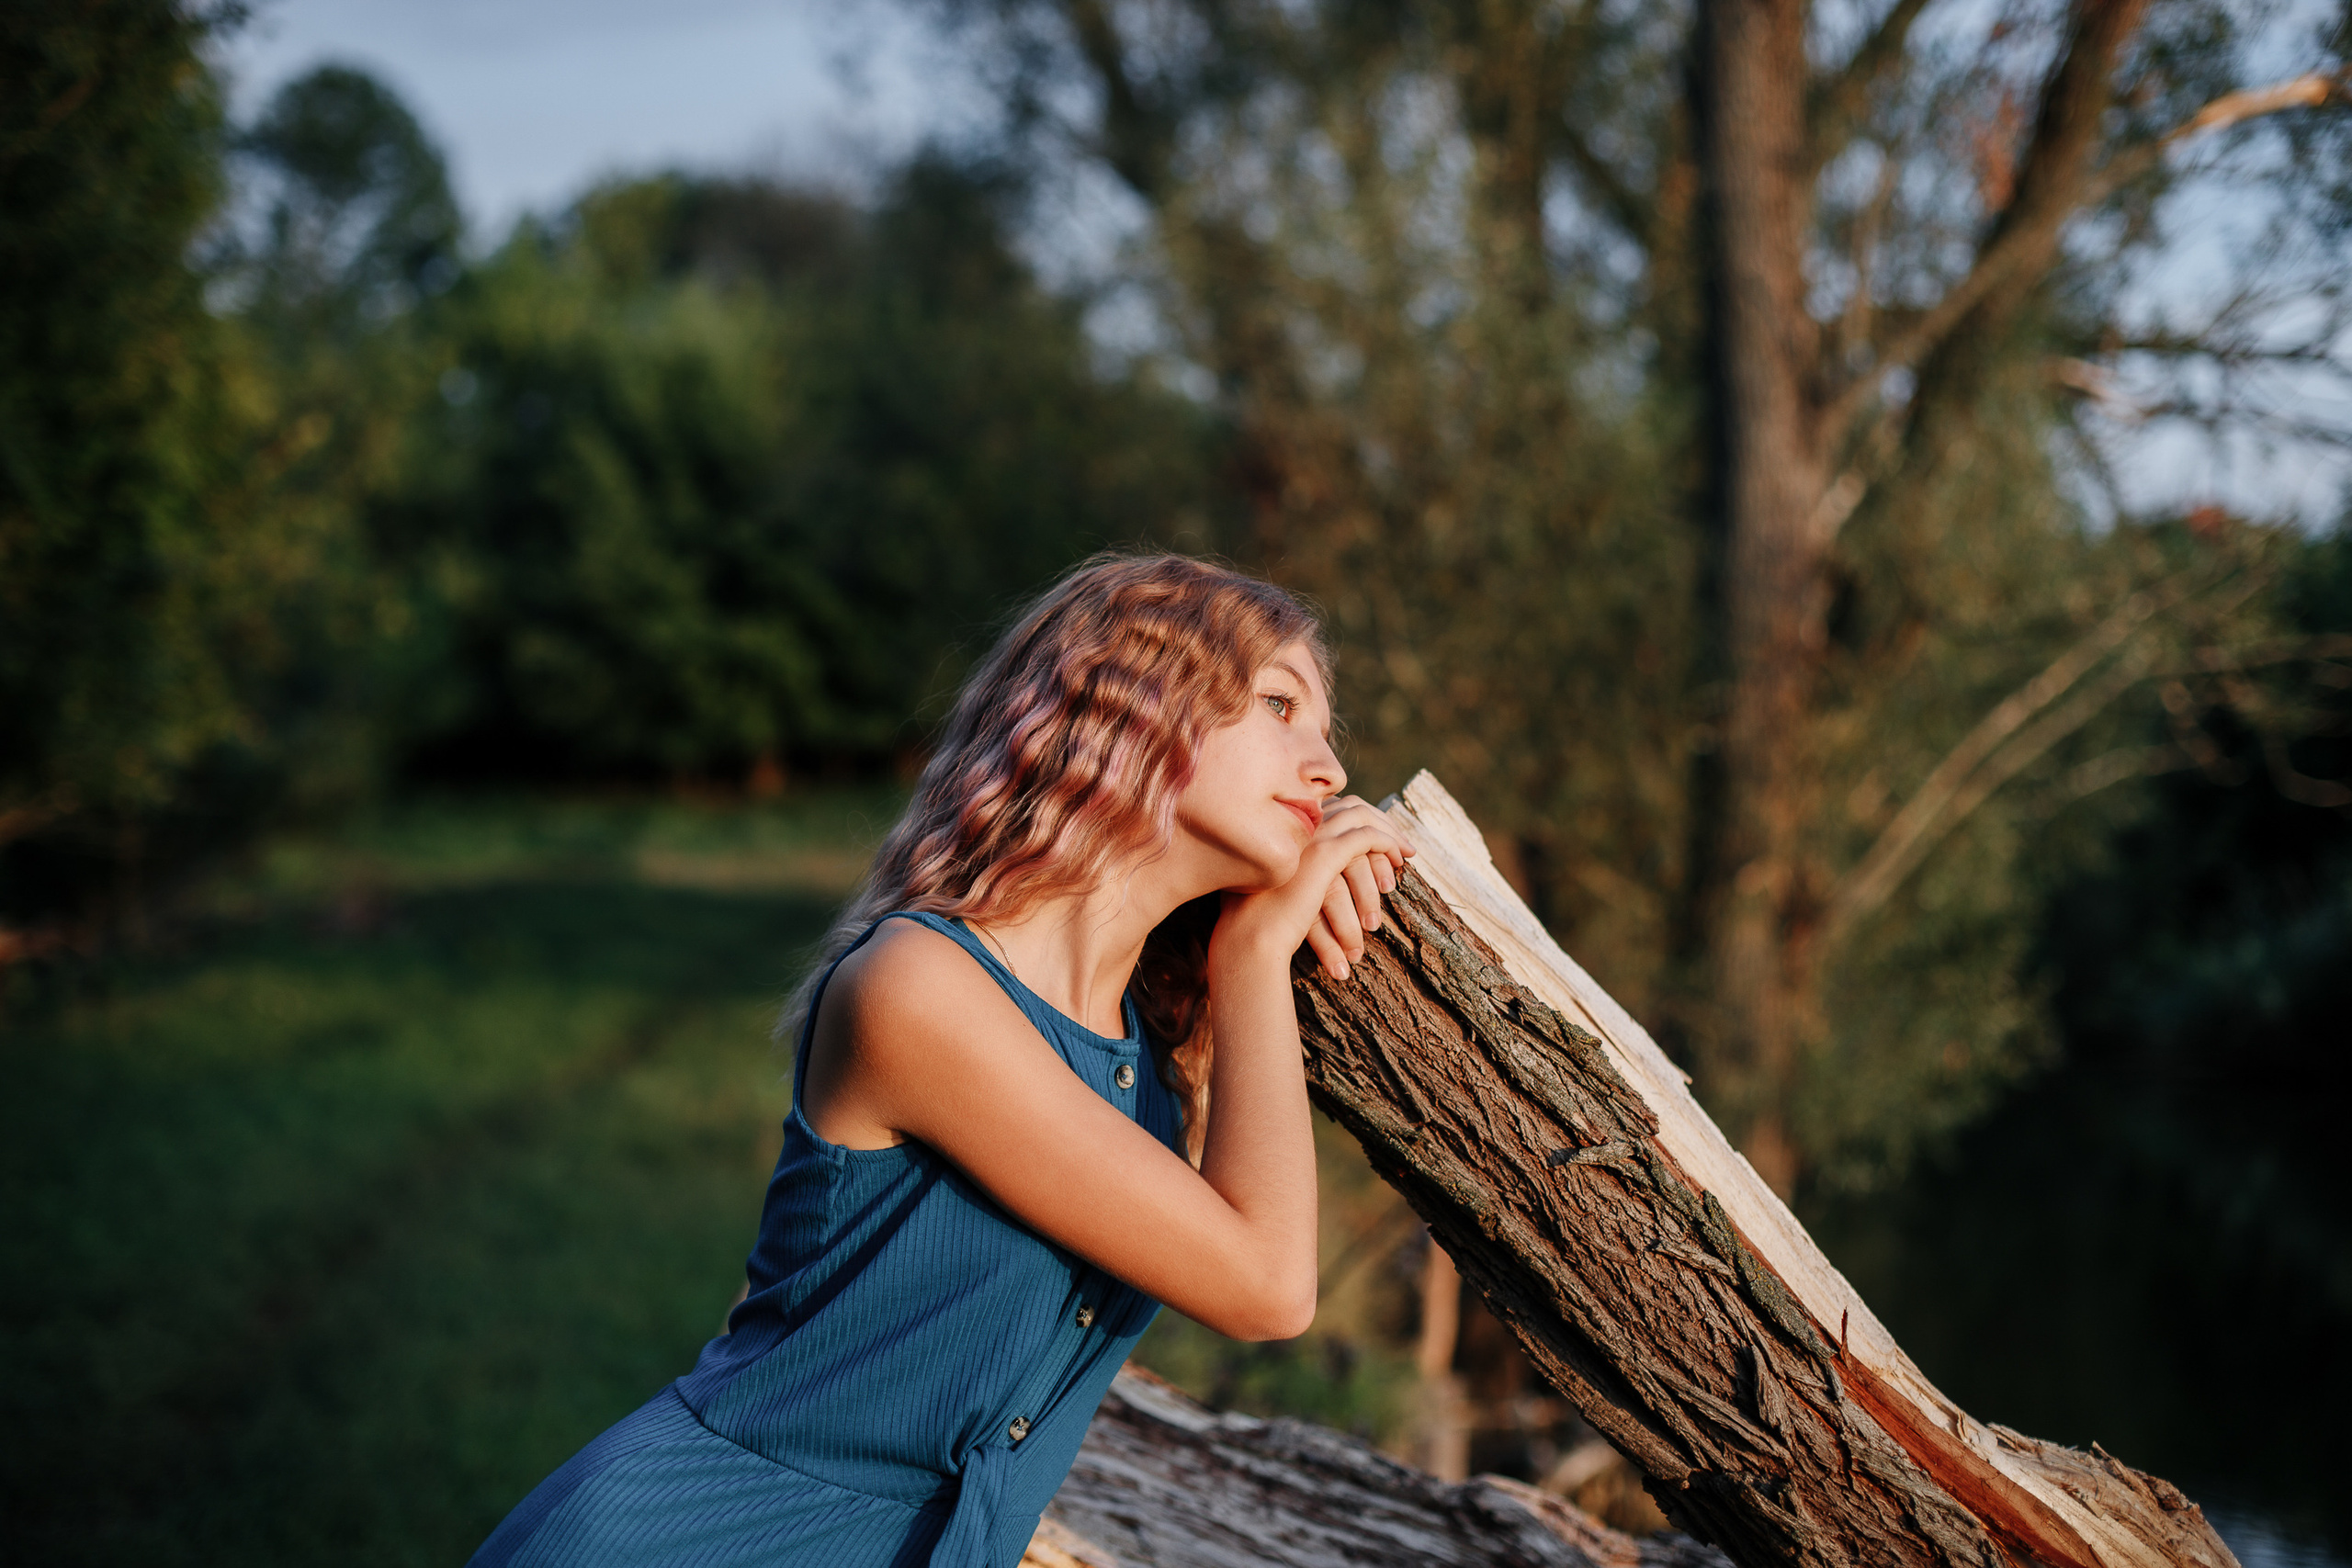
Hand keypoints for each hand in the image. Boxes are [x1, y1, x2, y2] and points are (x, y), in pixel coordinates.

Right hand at [1214, 795, 1412, 981]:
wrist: (1250, 937)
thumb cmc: (1262, 923)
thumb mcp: (1282, 889)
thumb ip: (1302, 875)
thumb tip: (1326, 884)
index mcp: (1285, 829)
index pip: (1333, 808)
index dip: (1361, 819)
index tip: (1381, 838)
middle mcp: (1295, 825)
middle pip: (1351, 807)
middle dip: (1382, 823)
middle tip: (1403, 846)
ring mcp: (1309, 836)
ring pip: (1362, 820)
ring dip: (1388, 836)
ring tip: (1405, 857)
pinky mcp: (1324, 854)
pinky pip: (1367, 837)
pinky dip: (1387, 845)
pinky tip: (1398, 861)